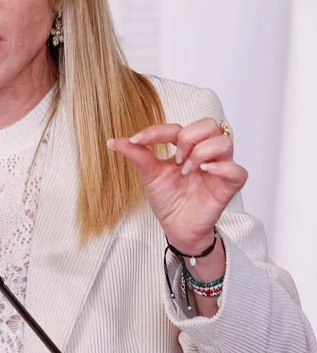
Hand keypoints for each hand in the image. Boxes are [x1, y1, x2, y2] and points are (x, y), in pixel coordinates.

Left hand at [108, 118, 246, 251]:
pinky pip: (238, 170)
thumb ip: (137, 156)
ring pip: (224, 142)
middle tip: (175, 159)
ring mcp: (219, 168)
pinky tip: (204, 172)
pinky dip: (222, 168)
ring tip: (186, 170)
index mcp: (186, 148)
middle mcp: (205, 154)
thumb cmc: (168, 199)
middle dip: (188, 137)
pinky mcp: (229, 186)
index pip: (177, 128)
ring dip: (202, 152)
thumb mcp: (149, 175)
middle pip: (208, 125)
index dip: (157, 131)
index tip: (137, 141)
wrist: (176, 227)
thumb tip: (114, 141)